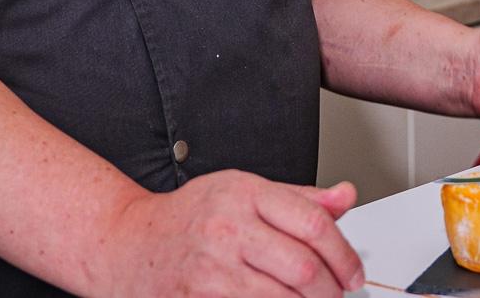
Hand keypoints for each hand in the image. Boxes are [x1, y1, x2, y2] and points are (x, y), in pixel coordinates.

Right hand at [100, 170, 362, 297]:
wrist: (127, 244)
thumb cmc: (188, 217)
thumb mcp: (242, 191)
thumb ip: (297, 198)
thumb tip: (345, 197)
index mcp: (244, 193)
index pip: (314, 223)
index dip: (344, 254)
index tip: (352, 272)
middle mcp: (228, 227)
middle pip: (304, 267)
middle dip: (331, 289)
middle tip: (337, 294)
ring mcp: (211, 267)